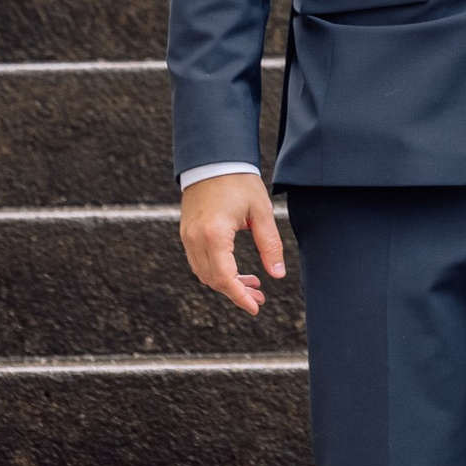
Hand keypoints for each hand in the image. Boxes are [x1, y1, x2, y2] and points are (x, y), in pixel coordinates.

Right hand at [180, 171, 285, 316]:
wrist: (213, 158)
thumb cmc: (239, 181)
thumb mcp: (261, 212)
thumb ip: (270, 244)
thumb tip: (278, 274)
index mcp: (215, 235)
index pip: (225, 278)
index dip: (240, 297)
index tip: (255, 307)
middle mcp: (196, 239)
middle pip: (214, 280)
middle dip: (237, 292)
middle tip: (259, 296)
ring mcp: (188, 236)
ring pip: (204, 273)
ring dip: (226, 283)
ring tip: (252, 283)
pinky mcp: (187, 232)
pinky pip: (199, 261)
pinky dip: (216, 271)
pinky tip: (235, 270)